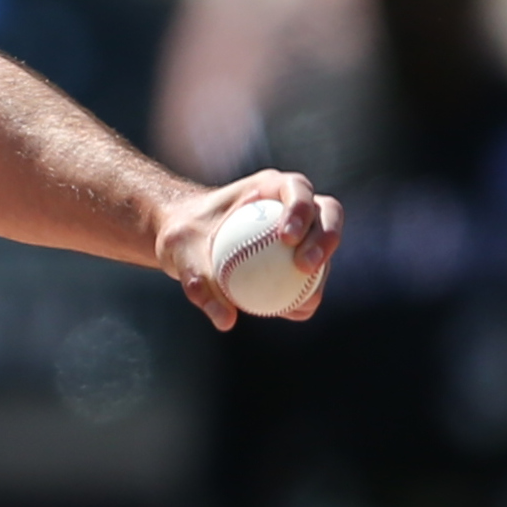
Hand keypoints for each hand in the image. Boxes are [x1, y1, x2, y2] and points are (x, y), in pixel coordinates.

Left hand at [159, 172, 338, 330]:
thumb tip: (226, 321)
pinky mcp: (298, 252)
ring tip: (307, 299)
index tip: (286, 239)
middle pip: (327, 214)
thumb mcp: (179, 253)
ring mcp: (300, 227)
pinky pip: (311, 271)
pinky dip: (307, 289)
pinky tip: (295, 311)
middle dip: (325, 236)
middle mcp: (291, 202)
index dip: (301, 210)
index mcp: (269, 186)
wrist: (185, 241)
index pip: (297, 190)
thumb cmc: (182, 236)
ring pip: (325, 245)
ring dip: (322, 269)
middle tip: (305, 265)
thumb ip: (198, 282)